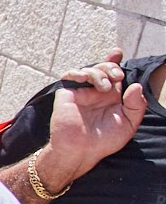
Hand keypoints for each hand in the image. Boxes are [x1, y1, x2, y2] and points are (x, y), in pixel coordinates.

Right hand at [40, 47, 146, 185]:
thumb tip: (134, 86)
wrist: (80, 151)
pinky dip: (78, 72)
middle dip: (111, 67)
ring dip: (99, 72)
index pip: (113, 74)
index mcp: (111, 98)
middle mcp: (96, 93)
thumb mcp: (129, 124)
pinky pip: (69, 76)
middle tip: (118, 76)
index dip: (114, 61)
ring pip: (89, 69)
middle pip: (103, 68)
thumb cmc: (104, 141)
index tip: (117, 52)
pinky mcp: (67, 94)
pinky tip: (86, 78)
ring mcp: (81, 92)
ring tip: (105, 87)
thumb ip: (136, 105)